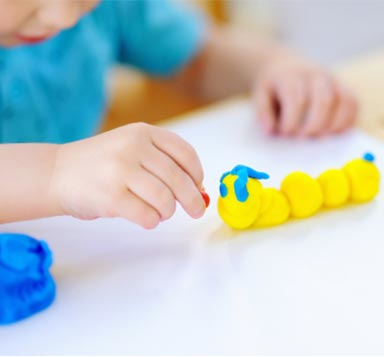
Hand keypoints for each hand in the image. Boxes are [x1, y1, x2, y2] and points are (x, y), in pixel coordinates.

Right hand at [49, 123, 205, 228]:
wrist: (56, 172)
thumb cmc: (102, 164)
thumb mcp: (131, 147)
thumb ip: (162, 162)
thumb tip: (199, 189)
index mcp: (143, 132)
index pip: (185, 154)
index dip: (198, 174)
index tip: (199, 187)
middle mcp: (134, 147)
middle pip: (179, 180)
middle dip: (193, 200)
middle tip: (197, 211)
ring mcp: (121, 171)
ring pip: (166, 200)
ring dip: (168, 212)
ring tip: (159, 212)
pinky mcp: (111, 196)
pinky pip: (147, 216)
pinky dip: (152, 221)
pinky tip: (145, 218)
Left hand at [253, 53, 357, 136]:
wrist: (285, 65)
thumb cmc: (274, 86)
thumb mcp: (261, 94)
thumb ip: (263, 113)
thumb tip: (271, 131)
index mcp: (292, 76)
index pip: (297, 98)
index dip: (293, 120)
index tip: (286, 133)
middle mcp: (315, 75)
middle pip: (324, 100)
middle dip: (316, 124)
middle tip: (305, 139)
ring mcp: (332, 79)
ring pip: (344, 100)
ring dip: (335, 124)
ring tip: (322, 138)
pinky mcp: (343, 86)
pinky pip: (353, 102)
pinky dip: (349, 120)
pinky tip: (336, 133)